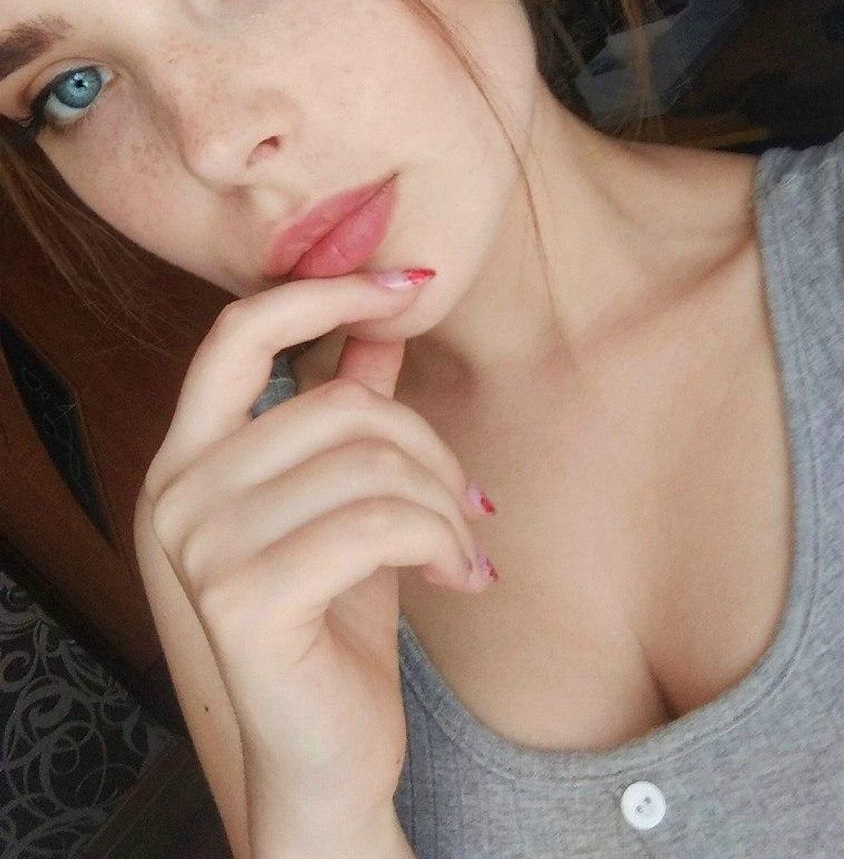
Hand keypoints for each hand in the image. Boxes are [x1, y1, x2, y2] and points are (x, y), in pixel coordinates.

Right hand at [140, 272, 492, 854]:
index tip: (407, 284)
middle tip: (470, 501)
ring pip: (368, 462)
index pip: (238, 332)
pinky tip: (460, 578)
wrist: (324, 757)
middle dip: (428, 447)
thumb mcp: (346, 499)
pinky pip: (378, 522)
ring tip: (464, 546)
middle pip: (337, 405)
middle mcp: (176, 491)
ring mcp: (201, 545)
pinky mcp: (243, 599)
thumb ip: (349, 410)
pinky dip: (441, 541)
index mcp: (189, 456)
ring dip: (444, 503)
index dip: (324, 294)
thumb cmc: (335, 622)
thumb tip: (381, 324)